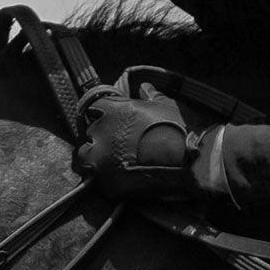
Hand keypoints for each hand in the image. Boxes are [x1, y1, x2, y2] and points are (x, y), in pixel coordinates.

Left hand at [73, 85, 199, 201]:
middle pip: (90, 132)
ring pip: (84, 156)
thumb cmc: (176, 129)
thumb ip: (151, 96)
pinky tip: (115, 177)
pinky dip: (102, 178)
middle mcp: (100, 132)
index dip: (102, 114)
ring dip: (93, 157)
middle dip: (100, 137)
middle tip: (114, 144)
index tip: (110, 120)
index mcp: (112, 109)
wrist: (185, 163)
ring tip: (109, 162)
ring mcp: (100, 159)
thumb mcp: (165, 105)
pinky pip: (95, 180)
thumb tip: (144, 87)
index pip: (94, 107)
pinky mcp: (104, 182)